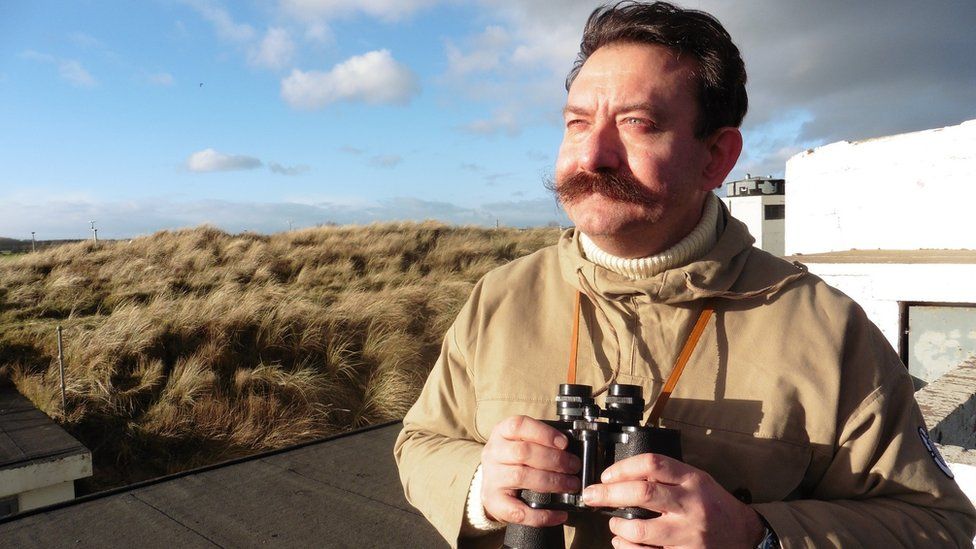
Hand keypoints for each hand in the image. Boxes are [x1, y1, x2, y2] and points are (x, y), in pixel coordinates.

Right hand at [480, 415, 581, 526]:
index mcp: (501, 433)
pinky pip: (518, 511)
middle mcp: (493, 453)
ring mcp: (491, 478)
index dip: (543, 433)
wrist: (493, 484)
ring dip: (552, 482)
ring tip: (571, 485)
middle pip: (523, 452)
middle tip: (574, 467)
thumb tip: (571, 448)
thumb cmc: (515, 460)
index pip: (518, 425)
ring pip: (521, 477)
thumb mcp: (522, 441)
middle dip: (555, 460)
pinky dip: (542, 515)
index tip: (564, 443)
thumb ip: (541, 441)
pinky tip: (559, 514)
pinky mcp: (493, 502)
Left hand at [580, 453, 763, 547]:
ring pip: (641, 529)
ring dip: (618, 526)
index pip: (653, 463)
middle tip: (591, 495)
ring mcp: (688, 533)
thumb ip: (668, 475)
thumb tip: (625, 474)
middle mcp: (691, 505)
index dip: (623, 467)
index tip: (606, 475)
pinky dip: (627, 548)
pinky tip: (622, 542)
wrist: (744, 535)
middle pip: (642, 493)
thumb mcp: (696, 480)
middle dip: (609, 494)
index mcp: (692, 480)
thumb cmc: (714, 504)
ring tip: (613, 524)